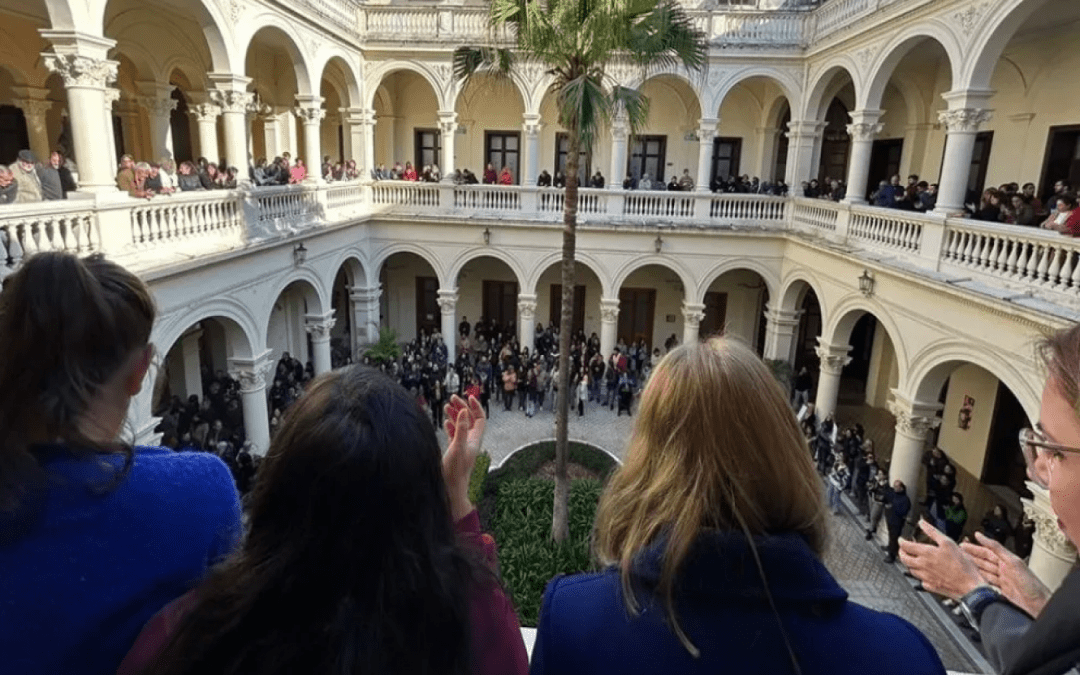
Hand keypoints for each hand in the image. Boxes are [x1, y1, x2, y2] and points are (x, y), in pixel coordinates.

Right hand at [441, 394, 484, 520]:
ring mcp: (462, 447)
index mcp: (475, 441)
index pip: (479, 419)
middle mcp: (470, 443)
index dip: (475, 407)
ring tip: (447, 406)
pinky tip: (445, 422)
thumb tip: (464, 411)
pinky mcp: (454, 452)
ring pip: (461, 426)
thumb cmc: (454, 472)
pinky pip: (454, 435)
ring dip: (455, 415)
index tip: (468, 396)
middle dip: (462, 407)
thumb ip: (460, 429)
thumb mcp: (457, 448)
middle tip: (453, 397)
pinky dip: (450, 426)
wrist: (450, 491)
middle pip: (469, 420)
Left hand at [899, 519, 985, 599]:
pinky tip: (925, 573)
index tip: (901, 540)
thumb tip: (922, 524)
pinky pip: (921, 581)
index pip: (906, 546)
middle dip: (901, 553)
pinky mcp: (932, 586)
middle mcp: (923, 566)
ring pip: (911, 570)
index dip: (901, 542)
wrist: (970, 587)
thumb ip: (933, 532)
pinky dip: (920, 576)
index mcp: (926, 554)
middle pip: (904, 559)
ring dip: (909, 564)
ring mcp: (926, 577)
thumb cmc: (963, 566)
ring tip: (913, 560)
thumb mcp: (948, 543)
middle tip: (903, 550)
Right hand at [962, 531, 1050, 617]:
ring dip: (971, 569)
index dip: (975, 548)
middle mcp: (1004, 571)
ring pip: (983, 573)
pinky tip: (970, 580)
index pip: (987, 552)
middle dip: (970, 557)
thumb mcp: (1013, 561)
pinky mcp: (999, 593)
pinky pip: (985, 585)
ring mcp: (1001, 583)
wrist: (1038, 606)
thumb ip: (997, 548)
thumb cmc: (1031, 585)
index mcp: (1007, 562)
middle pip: (983, 562)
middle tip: (956, 553)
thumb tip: (981, 536)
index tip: (962, 545)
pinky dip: (977, 582)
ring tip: (959, 565)